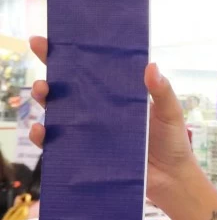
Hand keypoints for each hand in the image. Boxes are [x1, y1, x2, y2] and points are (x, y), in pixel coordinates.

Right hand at [29, 36, 202, 208]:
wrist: (171, 178)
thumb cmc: (172, 141)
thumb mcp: (170, 112)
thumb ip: (161, 91)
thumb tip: (151, 66)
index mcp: (116, 96)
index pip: (88, 71)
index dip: (65, 56)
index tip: (45, 40)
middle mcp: (98, 112)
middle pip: (66, 89)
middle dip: (49, 73)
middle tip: (43, 64)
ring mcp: (88, 132)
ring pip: (57, 112)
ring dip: (44, 100)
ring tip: (43, 91)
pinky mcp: (84, 154)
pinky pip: (57, 145)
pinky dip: (45, 137)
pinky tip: (42, 129)